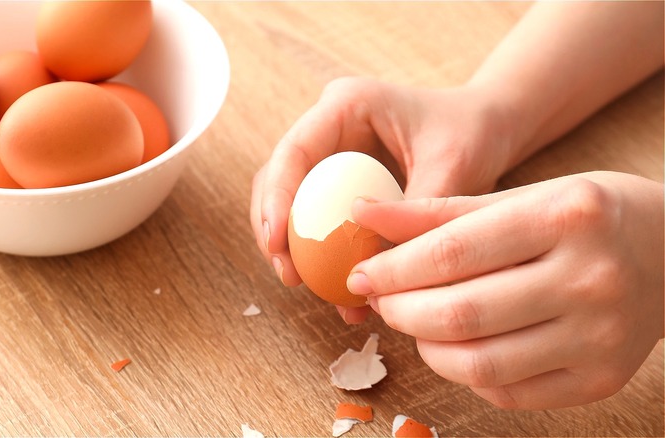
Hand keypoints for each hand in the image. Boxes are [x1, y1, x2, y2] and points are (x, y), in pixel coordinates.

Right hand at [250, 78, 514, 322]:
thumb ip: (413, 210)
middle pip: (277, 177)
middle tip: (288, 274)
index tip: (278, 244)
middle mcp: (329, 127)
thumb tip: (374, 265)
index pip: (295, 151)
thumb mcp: (452, 167)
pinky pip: (316, 217)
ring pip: (290, 201)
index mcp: (347, 105)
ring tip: (303, 285)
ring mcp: (331, 155)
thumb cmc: (473, 133)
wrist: (488, 130)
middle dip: (274, 228)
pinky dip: (319, 252)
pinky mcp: (339, 182)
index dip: (277, 198)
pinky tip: (335, 287)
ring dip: (291, 244)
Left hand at [346, 171, 663, 408]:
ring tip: (414, 322)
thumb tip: (362, 214)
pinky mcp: (601, 379)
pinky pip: (508, 391)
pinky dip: (466, 372)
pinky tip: (457, 346)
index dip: (392, 269)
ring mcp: (601, 337)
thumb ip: (438, 211)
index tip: (361, 273)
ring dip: (426, 347)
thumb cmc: (587, 216)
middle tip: (381, 299)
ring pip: (479, 363)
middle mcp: (590, 278)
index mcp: (567, 217)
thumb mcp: (521, 196)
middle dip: (400, 311)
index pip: (452, 253)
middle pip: (461, 313)